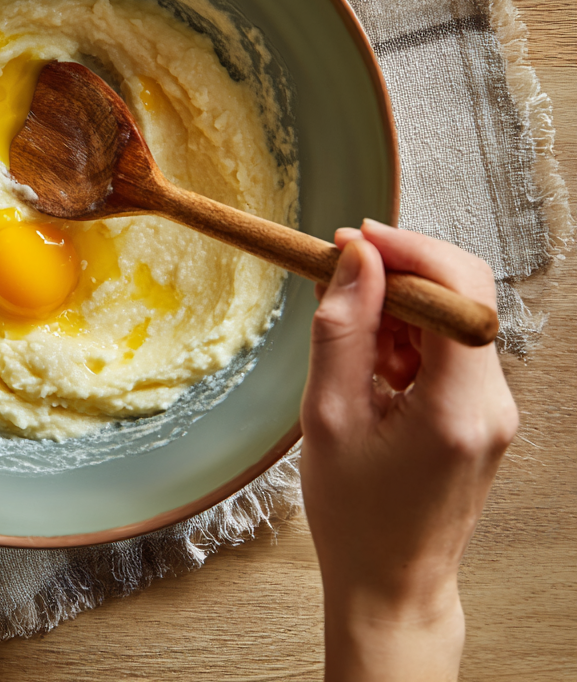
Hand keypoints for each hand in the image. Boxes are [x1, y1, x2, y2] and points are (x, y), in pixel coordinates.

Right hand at [300, 221, 517, 681]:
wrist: (390, 581)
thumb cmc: (354, 513)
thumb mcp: (327, 415)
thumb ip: (341, 329)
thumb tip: (356, 259)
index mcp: (458, 406)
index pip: (456, 288)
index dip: (404, 249)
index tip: (351, 240)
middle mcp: (493, 402)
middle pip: (457, 294)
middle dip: (393, 278)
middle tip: (336, 286)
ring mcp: (494, 407)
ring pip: (449, 316)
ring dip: (394, 312)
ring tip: (352, 355)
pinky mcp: (482, 411)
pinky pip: (446, 346)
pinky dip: (404, 339)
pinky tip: (372, 372)